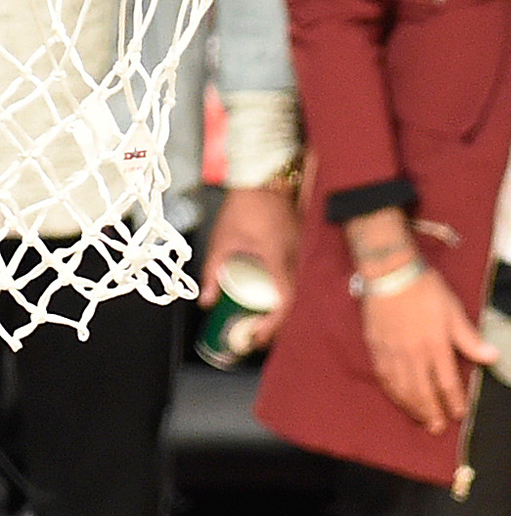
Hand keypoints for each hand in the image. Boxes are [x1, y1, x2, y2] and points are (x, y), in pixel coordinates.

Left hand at [201, 187, 298, 346]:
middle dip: (274, 322)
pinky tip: (268, 294)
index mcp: (278, 258)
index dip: (272, 323)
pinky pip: (294, 276)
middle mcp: (294, 258)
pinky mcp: (298, 246)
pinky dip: (282, 291)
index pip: (284, 301)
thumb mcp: (222, 241)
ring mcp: (300, 251)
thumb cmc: (244, 206)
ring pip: (294, 289)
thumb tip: (206, 301)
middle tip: (255, 333)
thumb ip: (213, 271)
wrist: (265, 179)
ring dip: (278, 307)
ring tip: (259, 318)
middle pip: (291, 300)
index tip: (256, 335)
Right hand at [361, 266, 497, 434]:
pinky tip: (399, 399)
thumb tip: (493, 357)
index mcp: (435, 347)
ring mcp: (392, 353)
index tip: (459, 413)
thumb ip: (470, 339)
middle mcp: (413, 355)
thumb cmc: (426, 290)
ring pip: (403, 389)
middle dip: (432, 412)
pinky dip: (393, 392)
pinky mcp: (376, 348)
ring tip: (421, 419)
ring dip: (413, 407)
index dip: (454, 401)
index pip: (447, 383)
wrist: (390, 273)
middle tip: (438, 427)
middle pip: (423, 392)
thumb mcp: (454, 312)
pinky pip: (385, 378)